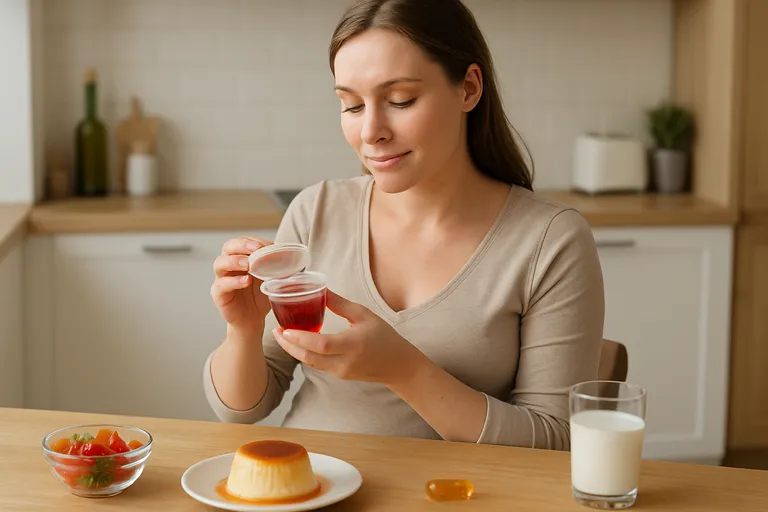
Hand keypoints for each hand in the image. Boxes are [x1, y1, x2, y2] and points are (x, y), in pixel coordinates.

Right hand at [211, 236, 272, 336]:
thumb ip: (278, 269)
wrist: (252, 320)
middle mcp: (229, 265)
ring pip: (220, 263)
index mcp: (241, 257)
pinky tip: (246, 281)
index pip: (243, 241)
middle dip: (242, 245)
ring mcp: (221, 278)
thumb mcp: (271, 280)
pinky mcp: (218, 294)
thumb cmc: (259, 296)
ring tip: (249, 265)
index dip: (255, 241)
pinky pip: (222, 284)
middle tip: (256, 249)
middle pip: (228, 247)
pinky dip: (234, 281)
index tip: (269, 246)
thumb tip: (294, 260)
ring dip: (235, 261)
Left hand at [273, 291, 423, 386]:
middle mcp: (345, 362)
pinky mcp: (339, 375)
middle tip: (276, 331)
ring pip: (310, 363)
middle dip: (288, 346)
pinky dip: (305, 354)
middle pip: (309, 357)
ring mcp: (341, 372)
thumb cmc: (384, 336)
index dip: (300, 338)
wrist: (397, 365)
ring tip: (282, 336)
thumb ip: (340, 304)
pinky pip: (317, 365)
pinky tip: (297, 343)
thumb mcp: (364, 315)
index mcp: (353, 344)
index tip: (284, 328)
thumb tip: (321, 289)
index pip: (321, 344)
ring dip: (294, 351)